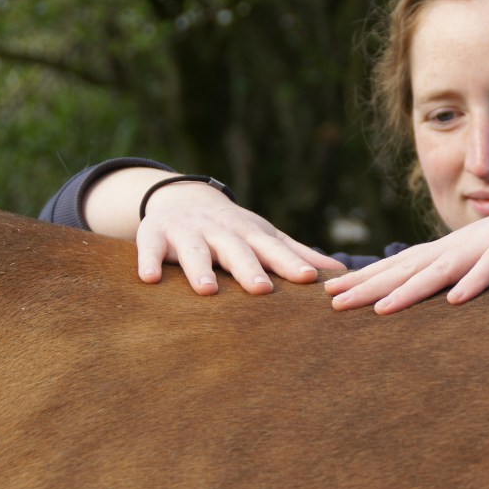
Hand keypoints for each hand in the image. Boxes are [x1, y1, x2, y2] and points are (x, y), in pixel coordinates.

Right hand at [136, 181, 345, 294]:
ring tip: (207, 291)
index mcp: (250, 234)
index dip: (291, 263)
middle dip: (249, 268)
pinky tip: (149, 279)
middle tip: (262, 290)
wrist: (183, 198)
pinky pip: (148, 248)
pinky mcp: (154, 234)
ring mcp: (187, 232)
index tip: (309, 280)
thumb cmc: (233, 229)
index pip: (273, 250)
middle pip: (236, 251)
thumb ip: (297, 254)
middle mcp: (220, 231)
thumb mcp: (264, 236)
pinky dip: (148, 261)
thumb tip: (341, 273)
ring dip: (199, 269)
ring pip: (194, 250)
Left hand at [324, 185, 488, 314]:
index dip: (366, 279)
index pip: (402, 266)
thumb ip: (464, 275)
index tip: (331, 295)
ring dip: (411, 290)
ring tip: (380, 310)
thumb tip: (436, 300)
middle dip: (370, 285)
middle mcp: (464, 243)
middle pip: (410, 267)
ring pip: (444, 268)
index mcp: (455, 248)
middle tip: (332, 302)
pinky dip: (477, 282)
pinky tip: (456, 302)